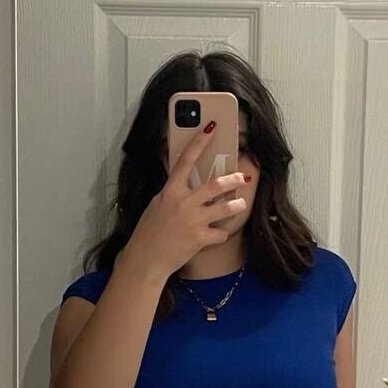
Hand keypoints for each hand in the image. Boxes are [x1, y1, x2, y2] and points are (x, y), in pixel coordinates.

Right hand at [124, 121, 247, 280]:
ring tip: (240, 204)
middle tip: (242, 177)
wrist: (146, 259)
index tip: (211, 128)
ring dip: (236, 205)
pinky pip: (221, 233)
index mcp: (170, 192)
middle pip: (215, 185)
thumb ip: (171, 192)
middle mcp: (184, 203)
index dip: (199, 142)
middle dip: (232, 179)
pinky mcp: (200, 239)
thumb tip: (180, 180)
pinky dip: (222, 234)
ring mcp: (193, 221)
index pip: (186, 160)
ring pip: (225, 208)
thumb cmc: (148, 233)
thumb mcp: (156, 205)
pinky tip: (219, 234)